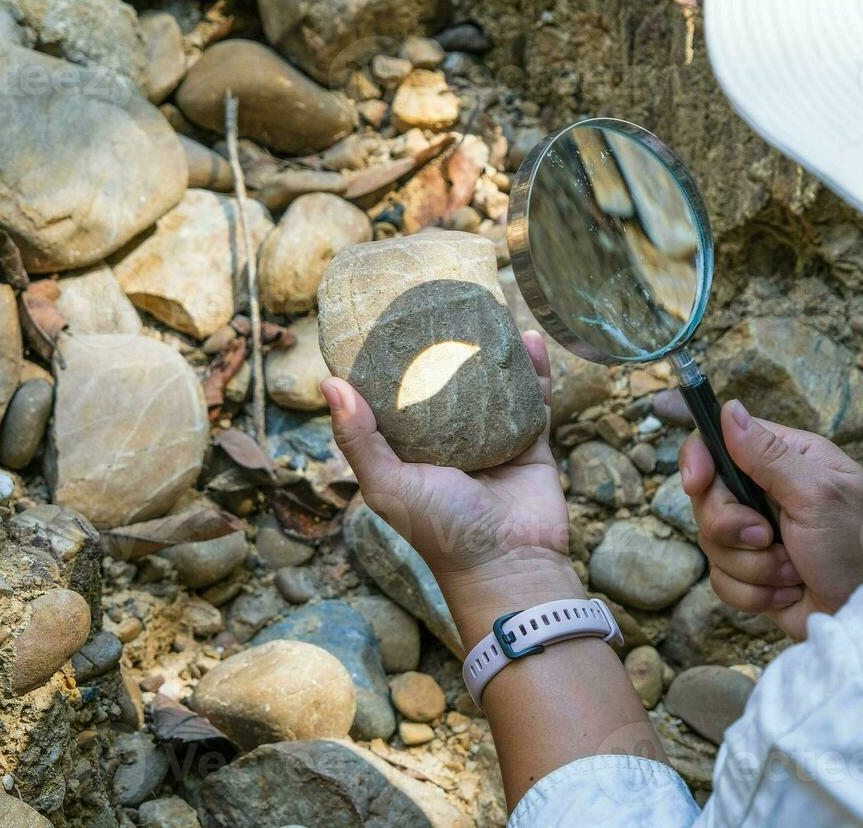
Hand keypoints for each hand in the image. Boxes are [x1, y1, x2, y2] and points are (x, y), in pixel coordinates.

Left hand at [322, 332, 582, 646]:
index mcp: (410, 449)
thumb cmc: (439, 531)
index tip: (388, 316)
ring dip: (492, 349)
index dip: (391, 358)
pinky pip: (533, 398)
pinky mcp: (530, 442)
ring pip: (492, 383)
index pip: (395, 395)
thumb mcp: (387, 485)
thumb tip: (329, 382)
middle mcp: (450, 440)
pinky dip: (533, 369)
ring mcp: (492, 439)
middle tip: (444, 298)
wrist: (509, 564)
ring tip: (488, 309)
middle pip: (447, 381)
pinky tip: (528, 338)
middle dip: (447, 344)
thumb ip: (358, 438)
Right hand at [683, 400, 862, 639]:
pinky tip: (788, 591)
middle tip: (766, 537)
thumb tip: (730, 409)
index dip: (699, 460)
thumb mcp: (819, 494)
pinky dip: (754, 592)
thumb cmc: (859, 548)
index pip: (719, 442)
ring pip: (712, 542)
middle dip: (732, 527)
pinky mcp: (751, 572)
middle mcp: (766, 492)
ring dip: (753, 565)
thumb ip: (770, 455)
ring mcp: (756, 535)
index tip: (697, 483)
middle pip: (707, 498)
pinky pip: (722, 579)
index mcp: (786, 459)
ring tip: (792, 571)